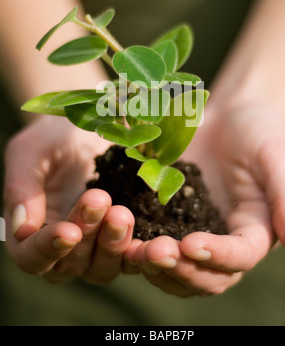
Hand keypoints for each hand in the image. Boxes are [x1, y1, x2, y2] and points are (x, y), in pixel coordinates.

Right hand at [4, 116, 135, 283]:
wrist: (92, 127)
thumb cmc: (54, 139)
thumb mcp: (32, 151)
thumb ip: (21, 186)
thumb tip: (21, 229)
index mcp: (30, 233)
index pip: (32, 257)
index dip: (48, 249)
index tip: (68, 231)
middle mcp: (62, 249)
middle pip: (71, 264)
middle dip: (87, 234)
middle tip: (100, 200)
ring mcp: (96, 249)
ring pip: (103, 268)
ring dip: (114, 244)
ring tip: (122, 213)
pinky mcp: (125, 241)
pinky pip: (134, 258)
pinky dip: (142, 253)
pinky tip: (153, 236)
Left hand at [125, 102, 284, 296]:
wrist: (225, 114)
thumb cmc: (258, 132)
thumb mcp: (276, 159)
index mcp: (253, 232)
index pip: (240, 257)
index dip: (217, 256)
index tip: (191, 243)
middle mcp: (221, 241)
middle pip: (204, 274)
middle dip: (179, 268)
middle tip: (153, 252)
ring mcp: (190, 230)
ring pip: (174, 267)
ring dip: (153, 265)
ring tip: (131, 250)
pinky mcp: (163, 217)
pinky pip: (149, 238)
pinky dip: (133, 242)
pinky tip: (115, 230)